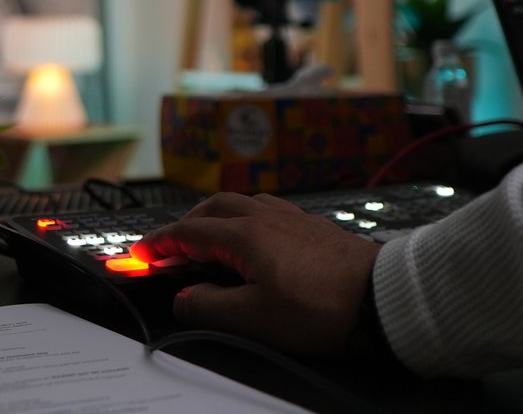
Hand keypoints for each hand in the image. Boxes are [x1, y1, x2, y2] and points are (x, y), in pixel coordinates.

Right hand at [133, 192, 380, 355]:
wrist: (383, 299)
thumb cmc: (324, 307)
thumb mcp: (255, 319)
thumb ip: (210, 307)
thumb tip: (185, 299)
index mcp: (244, 235)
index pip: (187, 232)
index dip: (159, 244)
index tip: (139, 254)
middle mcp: (266, 218)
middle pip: (211, 208)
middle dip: (184, 225)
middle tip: (168, 247)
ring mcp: (292, 219)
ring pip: (241, 205)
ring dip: (215, 217)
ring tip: (207, 237)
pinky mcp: (314, 228)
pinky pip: (267, 211)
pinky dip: (245, 220)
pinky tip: (256, 238)